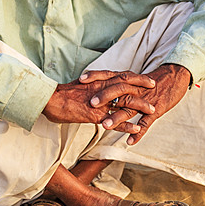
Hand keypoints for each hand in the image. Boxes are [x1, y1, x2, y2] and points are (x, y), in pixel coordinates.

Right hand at [42, 71, 156, 133]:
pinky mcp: (94, 115)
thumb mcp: (81, 86)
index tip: (148, 79)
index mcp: (98, 80)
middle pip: (128, 85)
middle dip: (143, 87)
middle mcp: (101, 88)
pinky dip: (126, 125)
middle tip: (156, 89)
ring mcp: (99, 102)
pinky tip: (136, 129)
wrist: (49, 100)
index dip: (137, 77)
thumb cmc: (62, 94)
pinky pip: (114, 120)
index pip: (122, 75)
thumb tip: (99, 88)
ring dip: (140, 106)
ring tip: (151, 111)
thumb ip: (93, 87)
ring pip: (124, 101)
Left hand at [80, 64, 191, 144]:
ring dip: (117, 118)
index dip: (96, 76)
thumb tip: (103, 87)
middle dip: (104, 97)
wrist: (176, 77)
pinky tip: (130, 143)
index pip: (110, 76)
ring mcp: (145, 100)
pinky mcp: (156, 110)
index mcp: (129, 81)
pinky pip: (146, 123)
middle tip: (90, 104)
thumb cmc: (154, 80)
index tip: (81, 79)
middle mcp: (136, 89)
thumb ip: (120, 84)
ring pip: (130, 109)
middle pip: (118, 91)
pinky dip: (138, 133)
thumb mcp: (135, 79)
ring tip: (104, 126)